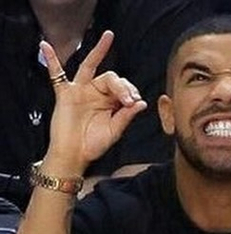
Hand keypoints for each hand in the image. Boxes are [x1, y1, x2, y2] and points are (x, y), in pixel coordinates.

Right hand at [42, 31, 146, 171]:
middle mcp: (95, 93)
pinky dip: (51, 59)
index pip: (122, 87)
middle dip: (122, 86)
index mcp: (109, 102)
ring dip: (99, 52)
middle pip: (110, 77)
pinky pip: (56, 74)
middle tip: (128, 99)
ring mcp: (80, 91)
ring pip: (89, 67)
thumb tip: (141, 103)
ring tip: (108, 38)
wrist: (74, 156)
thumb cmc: (93, 144)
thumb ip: (126, 116)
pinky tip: (46, 46)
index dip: (129, 92)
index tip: (133, 103)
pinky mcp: (65, 94)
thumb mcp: (114, 131)